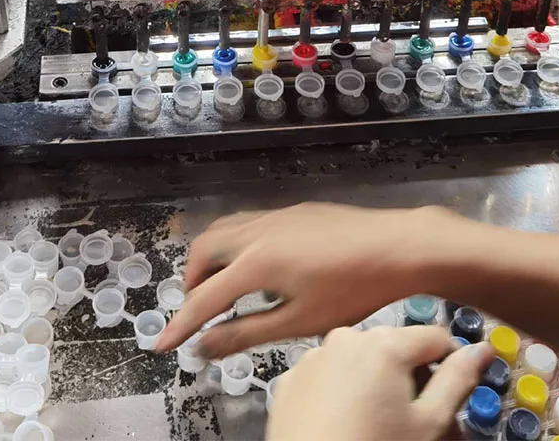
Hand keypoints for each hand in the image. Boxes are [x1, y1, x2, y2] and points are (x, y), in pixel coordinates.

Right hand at [156, 202, 454, 356]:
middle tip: (199, 309)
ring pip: (224, 229)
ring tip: (223, 285)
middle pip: (204, 250)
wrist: (396, 245)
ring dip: (211, 257)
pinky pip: (247, 222)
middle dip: (192, 280)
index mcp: (254, 263)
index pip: (204, 298)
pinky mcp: (293, 210)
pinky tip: (258, 263)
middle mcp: (256, 232)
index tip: (162, 345)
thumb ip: (247, 333)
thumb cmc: (351, 290)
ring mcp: (275, 215)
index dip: (180, 323)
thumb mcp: (300, 322)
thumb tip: (204, 347)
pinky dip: (235, 243)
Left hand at [267, 326, 494, 440]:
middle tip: (420, 422)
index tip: (453, 395)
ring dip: (377, 384)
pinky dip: (342, 392)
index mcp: (385, 344)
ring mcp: (314, 356)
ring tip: (379, 425)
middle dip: (413, 379)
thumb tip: (480, 350)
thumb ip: (457, 382)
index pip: (435, 338)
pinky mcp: (292, 377)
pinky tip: (345, 424)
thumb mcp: (428, 424)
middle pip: (396, 349)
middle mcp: (346, 338)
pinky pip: (329, 375)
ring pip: (360, 361)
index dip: (451, 365)